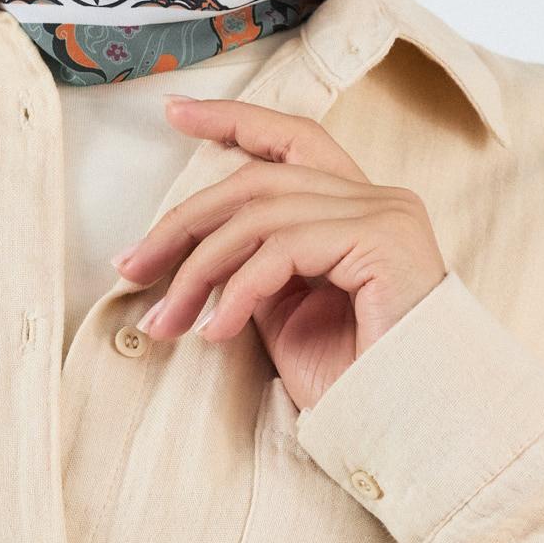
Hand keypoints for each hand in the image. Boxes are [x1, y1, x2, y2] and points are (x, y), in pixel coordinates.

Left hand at [109, 95, 447, 412]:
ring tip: (168, 320)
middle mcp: (379, 198)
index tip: (175, 112)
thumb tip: (190, 247)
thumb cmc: (356, 382)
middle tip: (130, 266)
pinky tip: (216, 332)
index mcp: (359, 208)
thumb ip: (255, 265)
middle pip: (258, 180)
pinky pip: (284, 248)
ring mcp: (385, 214)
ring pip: (261, 214)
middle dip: (183, 223)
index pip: (292, 140)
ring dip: (198, 269)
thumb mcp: (286, 312)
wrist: (413, 430)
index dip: (233, 120)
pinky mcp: (382, 240)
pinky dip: (238, 289)